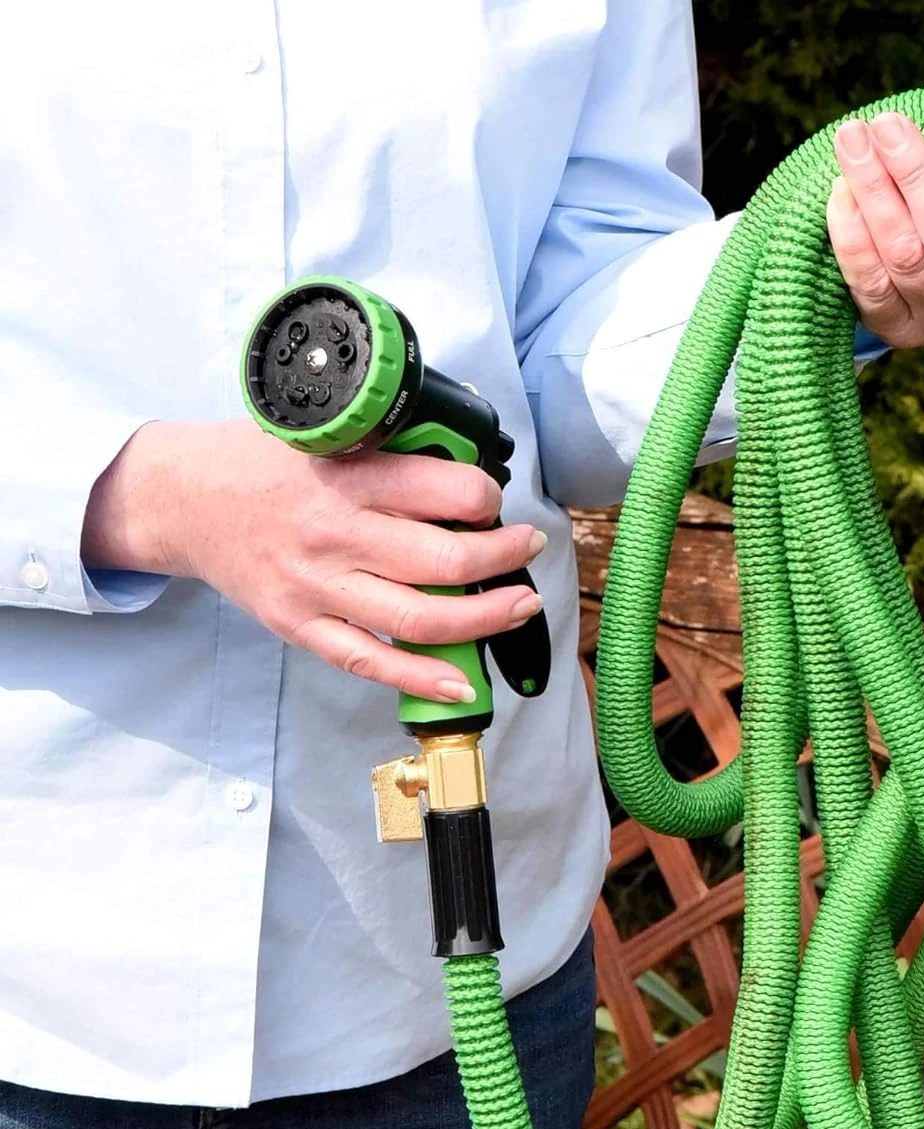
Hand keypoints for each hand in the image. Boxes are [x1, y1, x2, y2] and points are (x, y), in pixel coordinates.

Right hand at [83, 419, 544, 702]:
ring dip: (484, 618)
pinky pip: (370, 662)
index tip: (496, 500)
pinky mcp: (299, 625)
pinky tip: (463, 683)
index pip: (442, 489)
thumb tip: (464, 469)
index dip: (486, 497)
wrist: (178, 498)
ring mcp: (316, 586)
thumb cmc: (259, 462)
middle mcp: (334, 533)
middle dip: (502, 558)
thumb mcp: (322, 432)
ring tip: (520, 605)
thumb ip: (386, 452)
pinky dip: (421, 678)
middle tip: (527, 549)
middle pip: (443, 558)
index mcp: (345, 475)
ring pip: (419, 616)